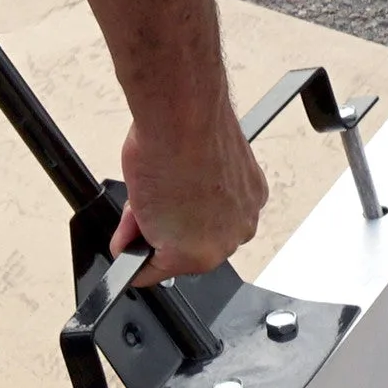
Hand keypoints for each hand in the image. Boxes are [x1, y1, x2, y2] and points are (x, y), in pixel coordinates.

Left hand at [109, 101, 267, 285]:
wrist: (185, 116)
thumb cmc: (159, 156)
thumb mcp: (133, 207)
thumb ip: (136, 234)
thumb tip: (131, 241)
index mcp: (194, 256)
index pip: (158, 271)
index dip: (140, 253)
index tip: (134, 242)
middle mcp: (227, 242)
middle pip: (189, 250)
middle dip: (166, 232)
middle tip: (148, 207)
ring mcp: (245, 216)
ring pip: (212, 226)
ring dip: (194, 214)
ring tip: (173, 186)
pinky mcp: (256, 191)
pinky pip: (231, 204)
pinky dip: (217, 194)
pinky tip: (199, 176)